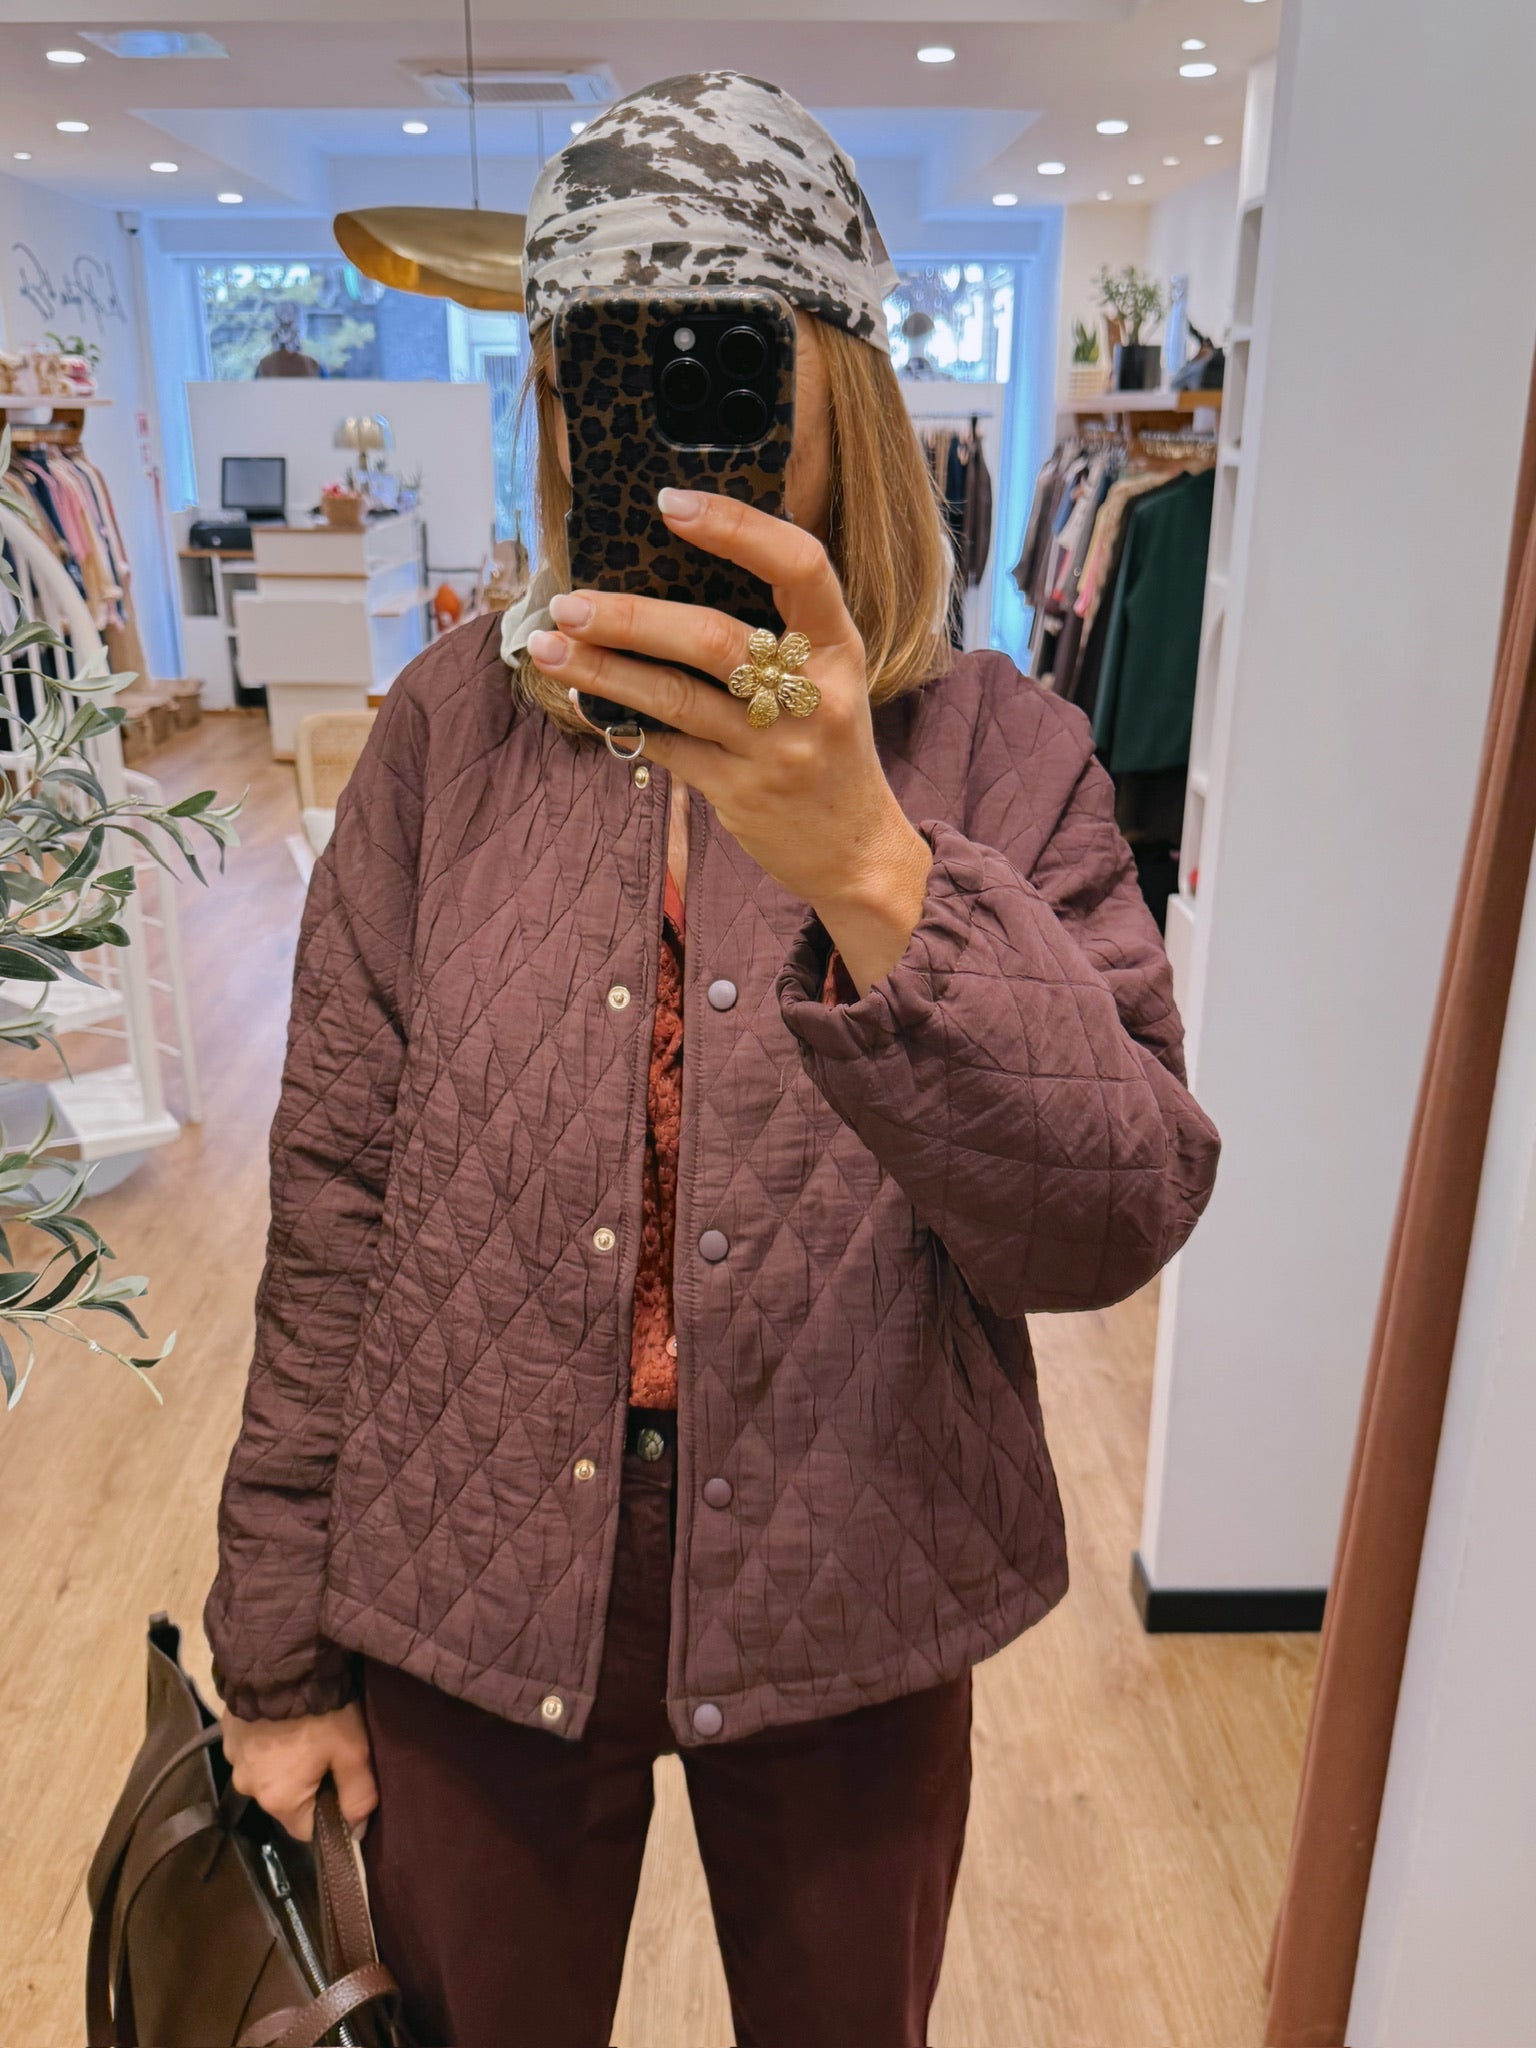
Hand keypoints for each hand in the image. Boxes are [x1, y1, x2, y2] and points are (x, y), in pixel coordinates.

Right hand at [221, 1702, 377, 1843]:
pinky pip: (252, 1750)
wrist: (282, 1662)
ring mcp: (233, 1759)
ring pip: (268, 1774)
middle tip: (326, 1750)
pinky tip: (283, 1721)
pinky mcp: (227, 1733)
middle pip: (286, 1800)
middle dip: (306, 1783)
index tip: (341, 1786)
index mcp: (278, 1800)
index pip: (307, 1830)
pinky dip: (268, 1742)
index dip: (328, 1813)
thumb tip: (357, 1833)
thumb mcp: (352, 1751)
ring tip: (304, 1730)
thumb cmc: (321, 1711)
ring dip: (284, 1761)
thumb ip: (359, 1795)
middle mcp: (248, 1787)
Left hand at [527, 487, 932, 994]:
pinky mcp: (742, 793)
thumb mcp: (828, 678)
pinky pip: (669, 747)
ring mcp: (777, 748)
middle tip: (568, 602)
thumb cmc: (827, 746)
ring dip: (605, 670)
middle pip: (714, 639)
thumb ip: (777, 631)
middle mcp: (814, 694)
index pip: (800, 565)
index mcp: (839, 646)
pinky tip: (585, 702)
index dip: (736, 527)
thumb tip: (672, 571)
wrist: (855, 849)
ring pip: (677, 698)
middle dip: (631, 617)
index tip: (670, 503)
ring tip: (549, 646)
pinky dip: (623, 722)